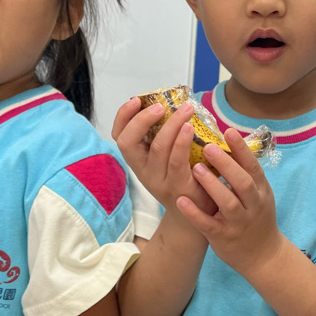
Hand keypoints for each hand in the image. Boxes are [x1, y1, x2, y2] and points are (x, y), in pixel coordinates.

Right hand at [111, 97, 215, 214]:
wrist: (195, 215)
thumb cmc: (182, 178)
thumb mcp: (165, 158)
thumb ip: (164, 136)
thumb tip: (173, 103)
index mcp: (138, 160)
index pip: (119, 136)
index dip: (123, 116)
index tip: (135, 100)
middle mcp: (143, 171)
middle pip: (129, 142)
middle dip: (142, 119)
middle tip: (162, 105)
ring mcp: (159, 180)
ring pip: (158, 148)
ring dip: (172, 124)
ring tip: (186, 110)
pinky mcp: (178, 186)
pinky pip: (177, 160)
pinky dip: (182, 141)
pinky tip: (190, 128)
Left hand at [176, 129, 284, 278]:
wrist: (263, 256)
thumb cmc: (256, 217)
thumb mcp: (259, 194)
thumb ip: (246, 172)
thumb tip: (231, 140)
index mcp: (261, 191)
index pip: (253, 167)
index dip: (242, 149)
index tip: (229, 131)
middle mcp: (253, 205)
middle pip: (243, 183)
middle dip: (226, 164)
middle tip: (208, 146)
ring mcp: (239, 223)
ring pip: (228, 203)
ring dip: (212, 185)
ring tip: (195, 168)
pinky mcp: (224, 238)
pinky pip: (208, 224)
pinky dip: (195, 213)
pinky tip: (181, 200)